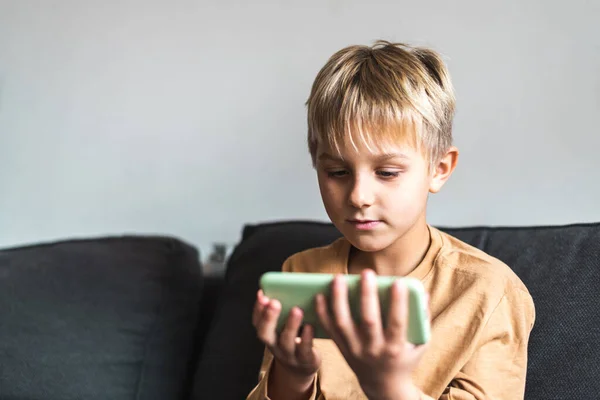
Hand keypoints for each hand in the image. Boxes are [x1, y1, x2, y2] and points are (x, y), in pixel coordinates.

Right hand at [252, 289, 320, 391]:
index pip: (257, 322)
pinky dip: (306, 338)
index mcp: (268, 333)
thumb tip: (293, 283)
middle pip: (265, 333)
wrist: (302, 367)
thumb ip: (286, 309)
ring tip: (297, 310)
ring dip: (291, 325)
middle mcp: (274, 345)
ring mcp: (289, 354)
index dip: (258, 309)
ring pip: (286, 341)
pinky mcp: (304, 360)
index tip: (262, 294)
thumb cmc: (295, 338)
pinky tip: (310, 326)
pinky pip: (304, 350)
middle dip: (268, 317)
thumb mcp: (285, 325)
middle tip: (274, 302)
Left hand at [315, 270, 428, 399]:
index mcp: (395, 348)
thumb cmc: (404, 358)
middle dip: (367, 295)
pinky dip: (322, 312)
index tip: (398, 282)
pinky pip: (329, 329)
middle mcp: (373, 349)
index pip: (397, 323)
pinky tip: (320, 295)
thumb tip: (421, 292)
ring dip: (339, 299)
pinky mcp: (341, 348)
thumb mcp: (420, 344)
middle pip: (368, 320)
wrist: (383, 385)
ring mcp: (355, 349)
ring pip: (343, 323)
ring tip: (338, 278)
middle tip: (367, 273)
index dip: (398, 302)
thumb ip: (422, 318)